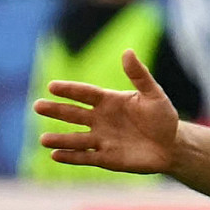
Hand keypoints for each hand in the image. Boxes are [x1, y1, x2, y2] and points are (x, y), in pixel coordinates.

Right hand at [35, 51, 179, 172]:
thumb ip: (140, 76)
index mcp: (108, 101)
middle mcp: (99, 119)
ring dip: (60, 139)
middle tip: (37, 106)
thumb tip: (128, 51)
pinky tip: (55, 155)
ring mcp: (101, 139)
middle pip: (74, 114)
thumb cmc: (162, 117)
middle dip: (56, 110)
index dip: (70, 90)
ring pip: (76, 139)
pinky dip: (71, 156)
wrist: (172, 146)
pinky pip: (85, 157)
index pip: (85, 93)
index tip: (52, 86)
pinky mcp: (106, 158)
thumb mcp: (154, 95)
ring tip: (43, 139)